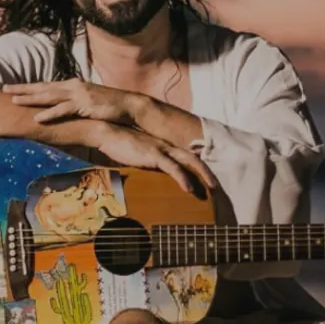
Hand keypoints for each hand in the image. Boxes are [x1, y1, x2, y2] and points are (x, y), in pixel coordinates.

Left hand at [4, 79, 142, 124]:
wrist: (128, 105)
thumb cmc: (108, 106)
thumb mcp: (87, 102)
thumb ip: (73, 104)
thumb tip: (61, 110)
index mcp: (72, 85)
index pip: (46, 85)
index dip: (28, 87)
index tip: (12, 88)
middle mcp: (72, 86)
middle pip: (43, 87)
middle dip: (23, 89)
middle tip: (4, 89)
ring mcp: (78, 94)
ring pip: (49, 96)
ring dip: (31, 99)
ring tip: (14, 101)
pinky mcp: (84, 105)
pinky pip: (63, 110)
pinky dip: (50, 114)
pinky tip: (38, 118)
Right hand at [95, 124, 217, 194]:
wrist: (107, 133)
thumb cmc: (119, 145)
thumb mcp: (136, 154)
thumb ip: (146, 162)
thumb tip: (148, 173)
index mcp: (163, 147)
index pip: (186, 156)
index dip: (197, 168)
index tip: (205, 180)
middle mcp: (166, 146)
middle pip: (194, 158)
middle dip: (207, 172)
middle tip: (217, 187)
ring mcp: (161, 149)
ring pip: (189, 161)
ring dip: (203, 174)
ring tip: (212, 188)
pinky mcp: (154, 155)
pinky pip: (173, 168)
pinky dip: (183, 178)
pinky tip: (189, 189)